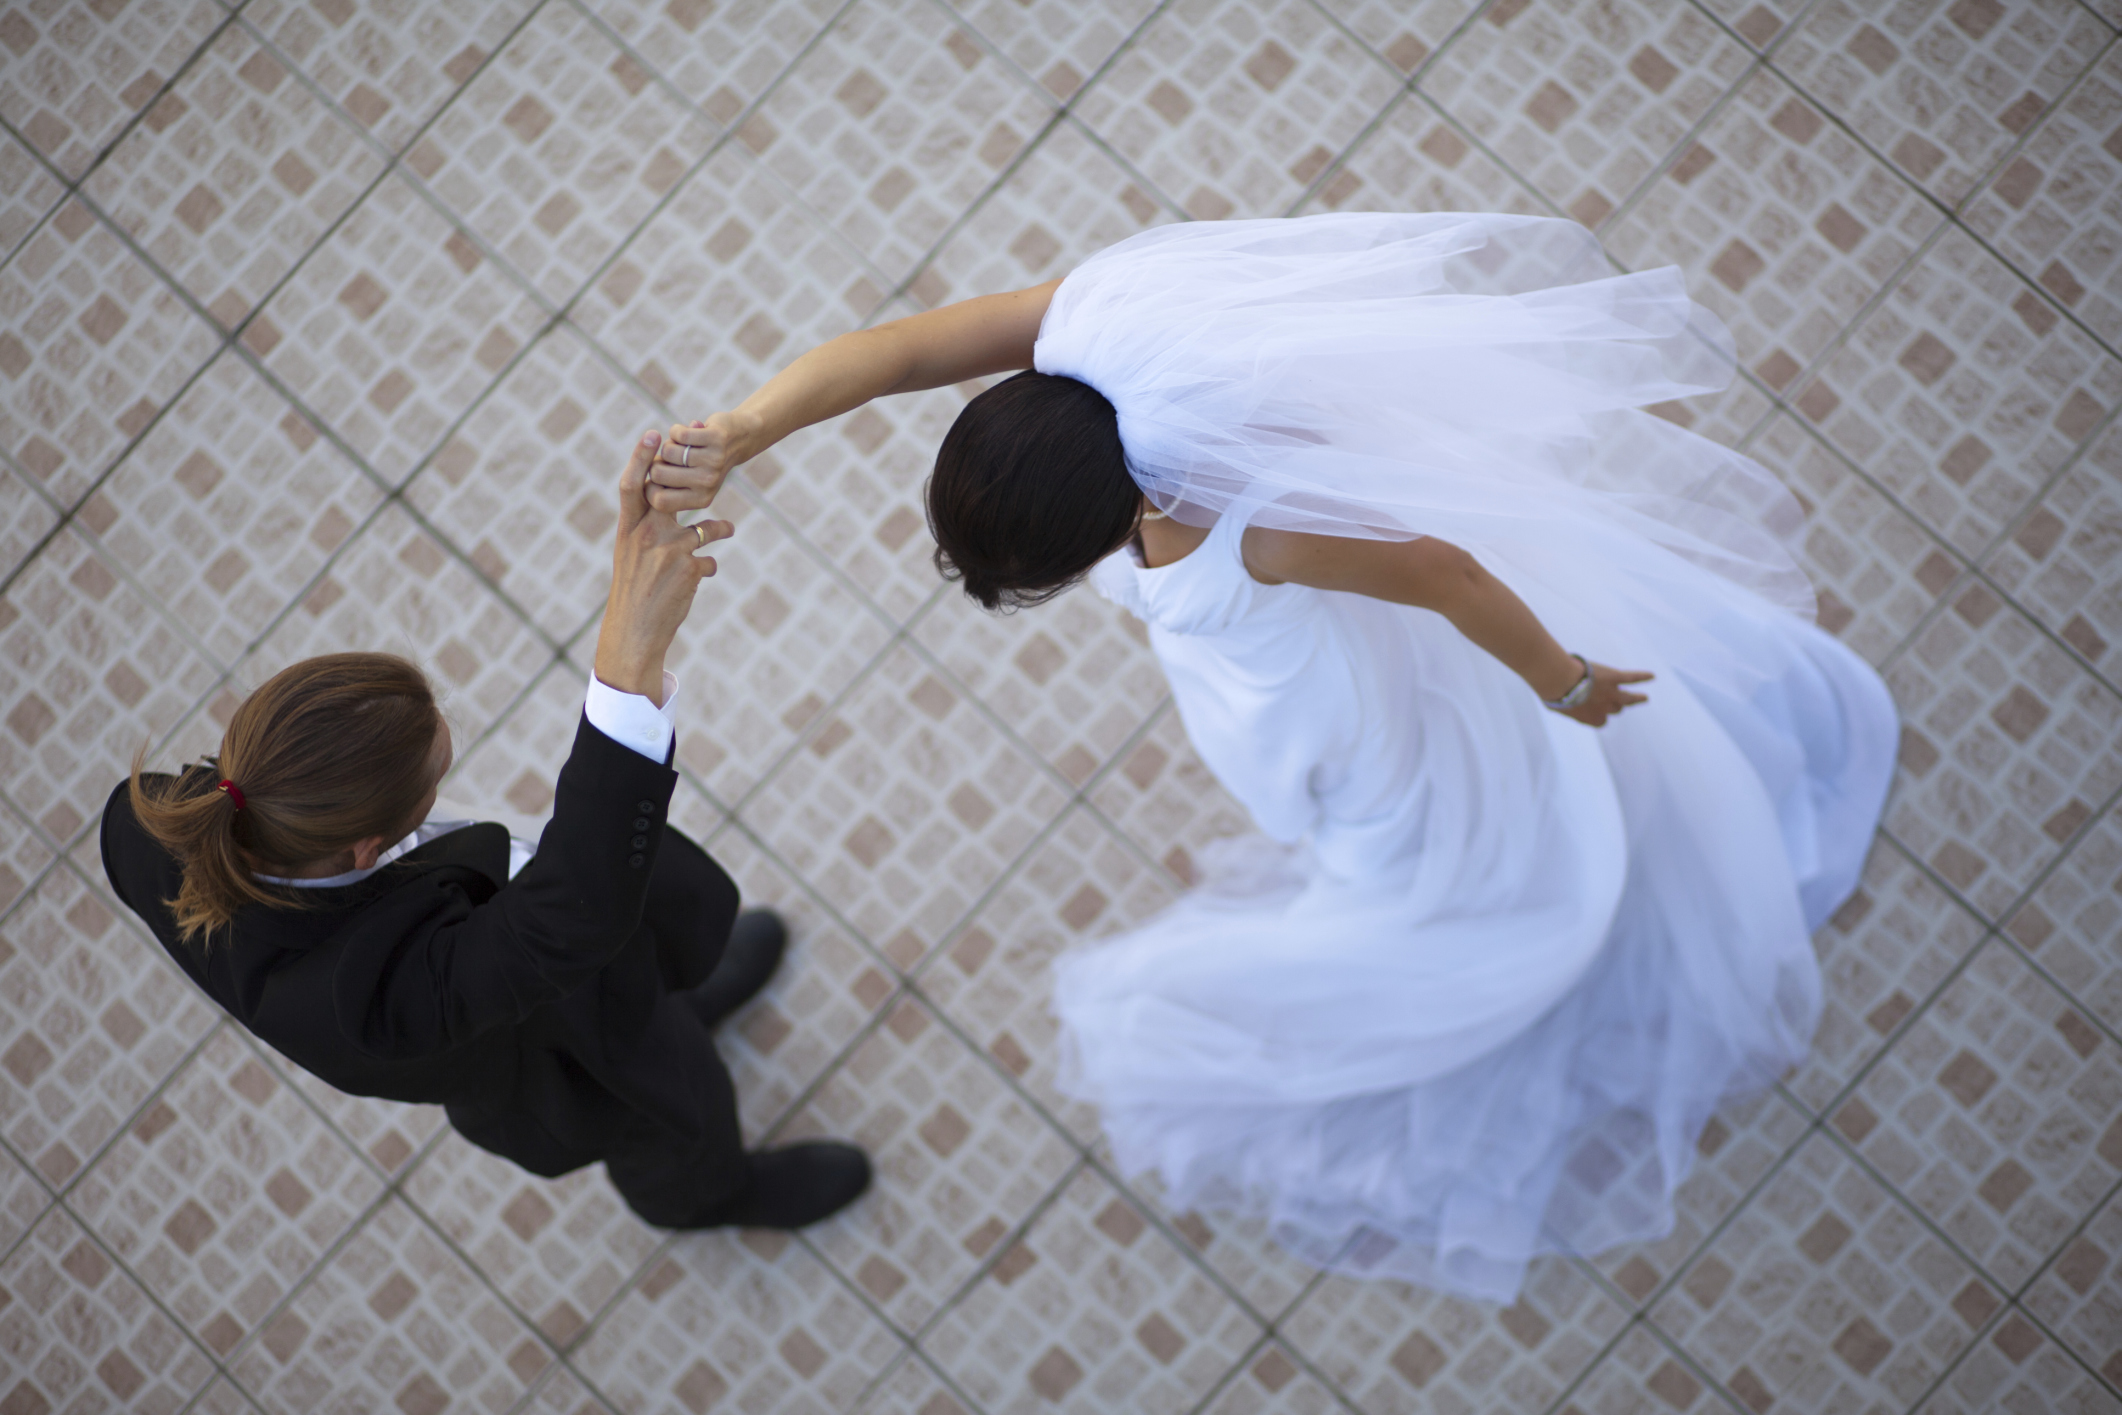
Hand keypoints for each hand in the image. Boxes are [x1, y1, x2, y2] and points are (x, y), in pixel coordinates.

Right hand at [595, 431, 733, 700]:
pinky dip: (708, 567)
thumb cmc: (633, 594)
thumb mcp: (631, 558)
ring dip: (719, 528)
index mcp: (627, 530)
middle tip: (706, 450)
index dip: (641, 458)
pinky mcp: (689, 569)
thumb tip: (666, 508)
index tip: (652, 434)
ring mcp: (669, 551)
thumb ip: (646, 531)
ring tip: (727, 529)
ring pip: (705, 528)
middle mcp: (647, 535)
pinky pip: (709, 560)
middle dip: (685, 470)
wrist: (635, 631)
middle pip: (671, 493)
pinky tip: (703, 576)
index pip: (632, 486)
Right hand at [647, 411, 753, 514]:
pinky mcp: (716, 438)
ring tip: (683, 445)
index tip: (659, 475)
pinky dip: (677, 430)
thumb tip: (644, 483)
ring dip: (670, 444)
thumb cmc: (704, 462)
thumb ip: (666, 486)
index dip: (650, 486)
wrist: (739, 438)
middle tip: (673, 458)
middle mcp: (708, 484)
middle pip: (657, 474)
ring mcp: (714, 461)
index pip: (658, 501)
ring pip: (667, 452)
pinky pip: (678, 433)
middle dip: (658, 461)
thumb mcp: (689, 482)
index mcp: (701, 500)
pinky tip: (688, 431)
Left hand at [1561, 662, 1652, 727]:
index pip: (1601, 721)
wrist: (1560, 681)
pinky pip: (1632, 678)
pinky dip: (1642, 677)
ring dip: (1637, 699)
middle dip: (1613, 706)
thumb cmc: (1553, 693)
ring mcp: (1611, 693)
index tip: (1592, 709)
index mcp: (1591, 719)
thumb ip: (1564, 705)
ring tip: (1644, 698)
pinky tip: (1651, 676)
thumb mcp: (1557, 705)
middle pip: (1615, 710)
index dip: (1597, 715)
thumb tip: (1559, 700)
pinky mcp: (1615, 678)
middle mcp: (1604, 709)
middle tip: (1617, 704)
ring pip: (1629, 699)